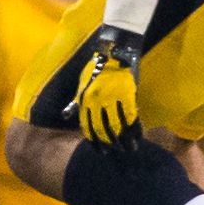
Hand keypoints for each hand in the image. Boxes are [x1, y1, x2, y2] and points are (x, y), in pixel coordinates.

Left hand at [64, 25, 142, 146]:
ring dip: (125, 140)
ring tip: (130, 148)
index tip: (100, 151)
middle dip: (109, 143)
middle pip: (103, 129)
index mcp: (84, 99)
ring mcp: (112, 98)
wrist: (113, 52)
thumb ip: (75, 102)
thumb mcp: (82, 85)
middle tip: (116, 152)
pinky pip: (131, 117)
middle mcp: (96, 101)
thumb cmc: (96, 68)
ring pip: (118, 126)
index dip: (94, 140)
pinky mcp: (127, 95)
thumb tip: (65, 115)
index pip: (87, 126)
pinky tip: (139, 136)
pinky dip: (136, 129)